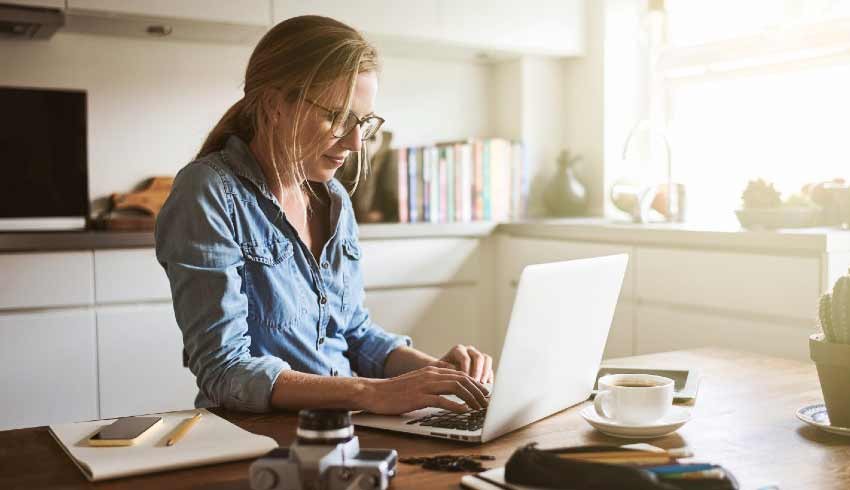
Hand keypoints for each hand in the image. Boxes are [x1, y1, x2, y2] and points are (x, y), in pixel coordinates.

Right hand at [359, 366, 489, 414]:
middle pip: (462, 379)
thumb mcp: (418, 382)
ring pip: (456, 387)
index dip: (475, 384)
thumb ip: (434, 383)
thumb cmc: (395, 390)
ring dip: (471, 398)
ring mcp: (425, 385)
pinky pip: (442, 400)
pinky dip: (455, 405)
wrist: (374, 392)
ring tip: (479, 408)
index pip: (460, 374)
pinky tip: (463, 411)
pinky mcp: (419, 397)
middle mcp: (431, 374)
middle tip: (487, 402)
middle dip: (478, 391)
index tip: (484, 394)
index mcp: (432, 370)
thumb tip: (451, 390)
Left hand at [433, 344, 493, 383]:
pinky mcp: (483, 364)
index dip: (467, 369)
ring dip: (486, 372)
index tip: (466, 380)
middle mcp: (469, 351)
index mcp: (458, 350)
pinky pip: (490, 367)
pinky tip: (488, 385)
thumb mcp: (437, 369)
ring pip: (486, 360)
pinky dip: (490, 375)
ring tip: (483, 384)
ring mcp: (477, 356)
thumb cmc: (439, 372)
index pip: (465, 358)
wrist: (443, 373)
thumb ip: (443, 368)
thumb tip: (455, 371)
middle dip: (478, 371)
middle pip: (478, 357)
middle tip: (477, 382)